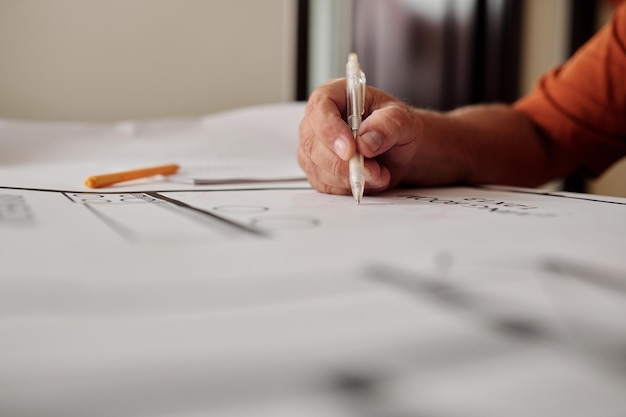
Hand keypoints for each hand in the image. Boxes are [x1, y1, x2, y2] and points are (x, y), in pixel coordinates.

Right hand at [298, 79, 468, 194]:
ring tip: (378, 173)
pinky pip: (324, 184)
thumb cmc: (396, 127)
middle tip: (374, 170)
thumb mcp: (402, 119)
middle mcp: (317, 120)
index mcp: (334, 95)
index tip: (350, 150)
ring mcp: (313, 147)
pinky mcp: (316, 170)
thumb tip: (364, 142)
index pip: (319, 108)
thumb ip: (387, 125)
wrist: (399, 150)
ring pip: (318, 168)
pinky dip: (348, 186)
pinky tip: (367, 180)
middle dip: (344, 164)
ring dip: (350, 177)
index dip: (330, 130)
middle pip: (313, 144)